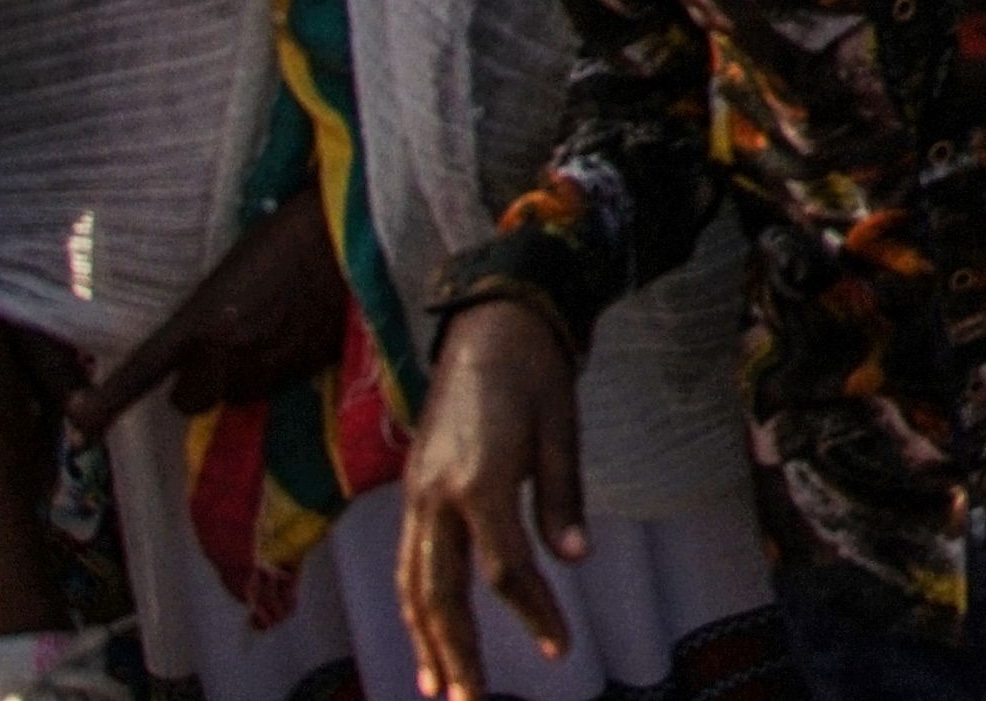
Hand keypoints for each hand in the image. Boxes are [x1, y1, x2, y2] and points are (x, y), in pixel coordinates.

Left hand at [63, 191, 345, 437]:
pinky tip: (287, 334)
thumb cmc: (286, 232)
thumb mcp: (230, 267)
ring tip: (257, 335)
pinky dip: (272, 371)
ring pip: (232, 398)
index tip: (79, 421)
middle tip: (210, 351)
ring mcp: (270, 369)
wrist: (357, 234)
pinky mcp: (306, 372)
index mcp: (203, 322)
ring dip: (234, 379)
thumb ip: (205, 313)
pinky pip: (272, 388)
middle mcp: (230, 355)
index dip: (105, 403)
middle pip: (187, 401)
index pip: (143, 371)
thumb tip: (194, 342)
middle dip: (194, 383)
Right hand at [394, 297, 583, 700]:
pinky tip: (428, 637)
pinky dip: (416, 605)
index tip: (560, 647)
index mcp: (478, 480)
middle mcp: (435, 495)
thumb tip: (576, 559)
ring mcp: (416, 494)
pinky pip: (409, 560)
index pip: (504, 569)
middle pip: (439, 592)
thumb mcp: (563, 428)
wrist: (490, 321)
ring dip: (425, 639)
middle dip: (455, 652)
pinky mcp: (413, 490)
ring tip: (441, 689)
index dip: (533, 612)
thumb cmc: (537, 372)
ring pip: (412, 584)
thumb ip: (563, 496)